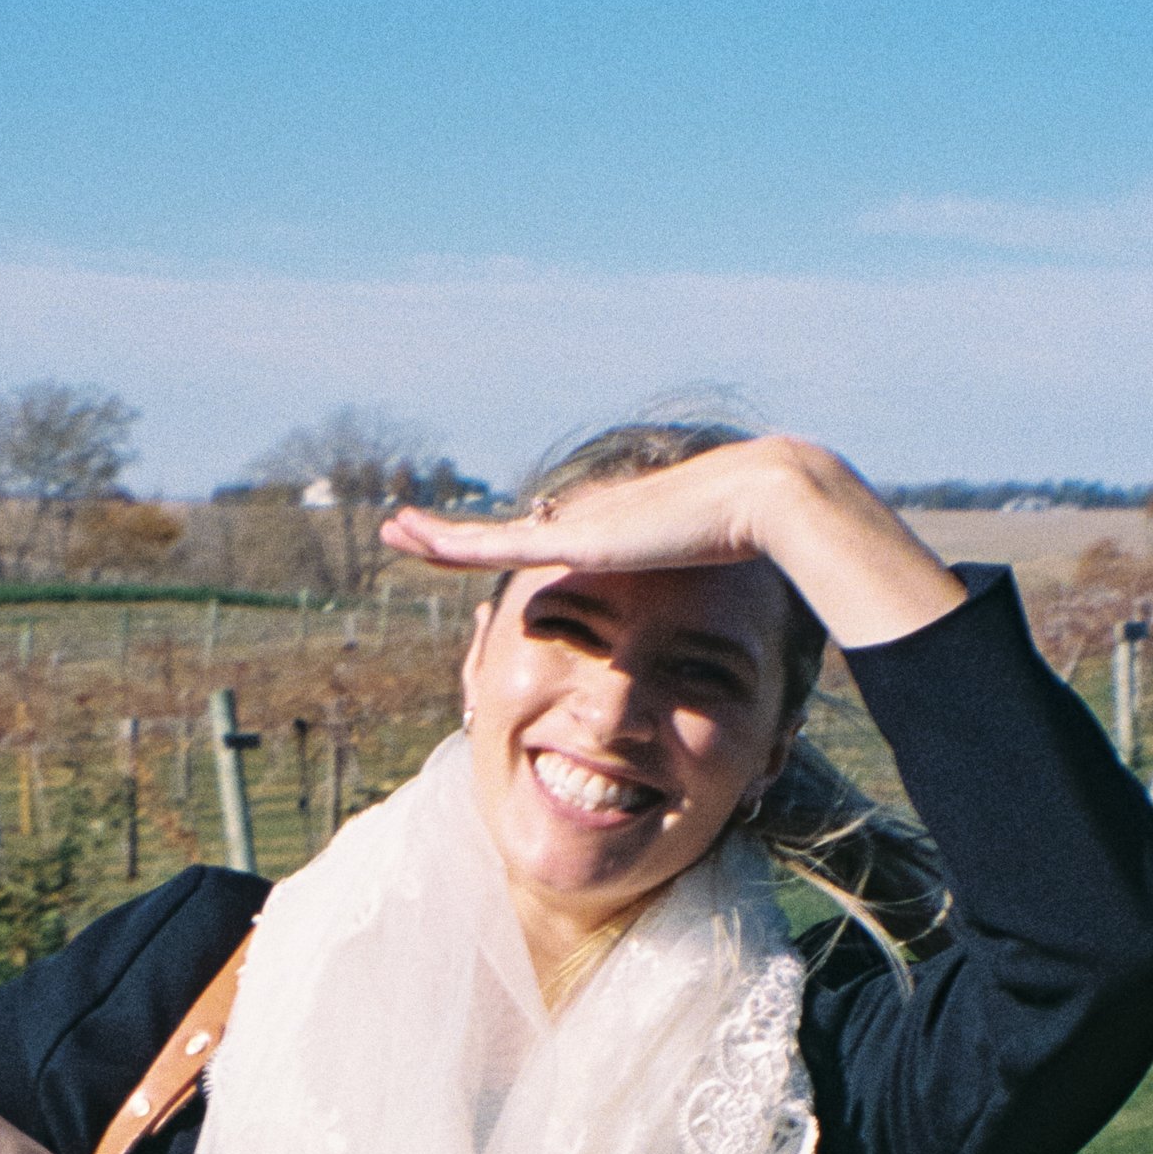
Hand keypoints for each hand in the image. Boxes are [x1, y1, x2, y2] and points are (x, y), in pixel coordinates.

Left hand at [382, 434, 965, 652]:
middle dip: (460, 537)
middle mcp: (586, 525)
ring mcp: (574, 527)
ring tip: (393, 528)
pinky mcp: (568, 538)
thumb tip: (724, 648)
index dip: (519, 547)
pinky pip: (490, 542)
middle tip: (410, 531)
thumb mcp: (714, 593)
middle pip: (510, 535)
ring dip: (437, 534)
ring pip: (487, 535)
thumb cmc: (752, 553)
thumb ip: (702, 611)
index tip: (492, 557)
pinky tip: (409, 535)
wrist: (759, 505)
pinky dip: (448, 541)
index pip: (553, 546)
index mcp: (616, 539)